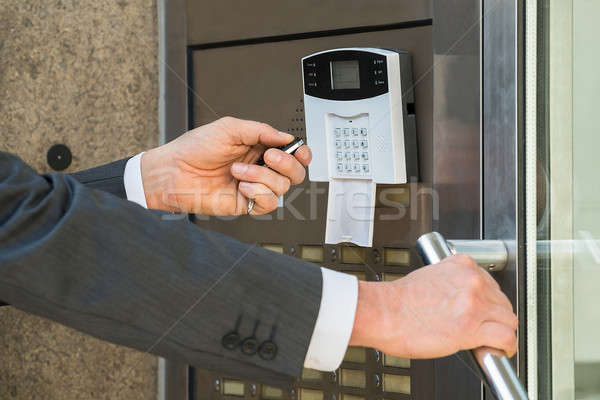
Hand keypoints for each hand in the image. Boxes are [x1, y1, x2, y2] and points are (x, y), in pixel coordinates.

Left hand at [140, 117, 311, 214]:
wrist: (173, 172)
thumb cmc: (194, 149)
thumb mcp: (229, 128)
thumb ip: (261, 130)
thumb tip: (286, 137)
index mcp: (258, 146)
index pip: (292, 151)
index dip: (301, 152)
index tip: (299, 150)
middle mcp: (259, 167)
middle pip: (295, 172)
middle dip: (286, 164)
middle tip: (267, 157)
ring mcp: (254, 186)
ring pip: (282, 187)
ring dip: (261, 176)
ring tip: (238, 171)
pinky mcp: (246, 203)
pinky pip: (269, 203)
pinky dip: (258, 192)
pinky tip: (242, 186)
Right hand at [349, 254, 517, 358]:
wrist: (384, 313)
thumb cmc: (398, 300)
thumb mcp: (429, 276)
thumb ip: (452, 283)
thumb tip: (462, 299)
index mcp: (461, 265)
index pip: (491, 282)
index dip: (489, 301)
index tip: (484, 310)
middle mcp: (471, 281)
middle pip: (502, 301)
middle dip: (495, 316)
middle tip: (484, 328)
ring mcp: (474, 304)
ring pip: (508, 320)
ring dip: (502, 331)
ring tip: (491, 341)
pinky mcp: (472, 328)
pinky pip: (506, 338)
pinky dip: (506, 347)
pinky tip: (498, 351)